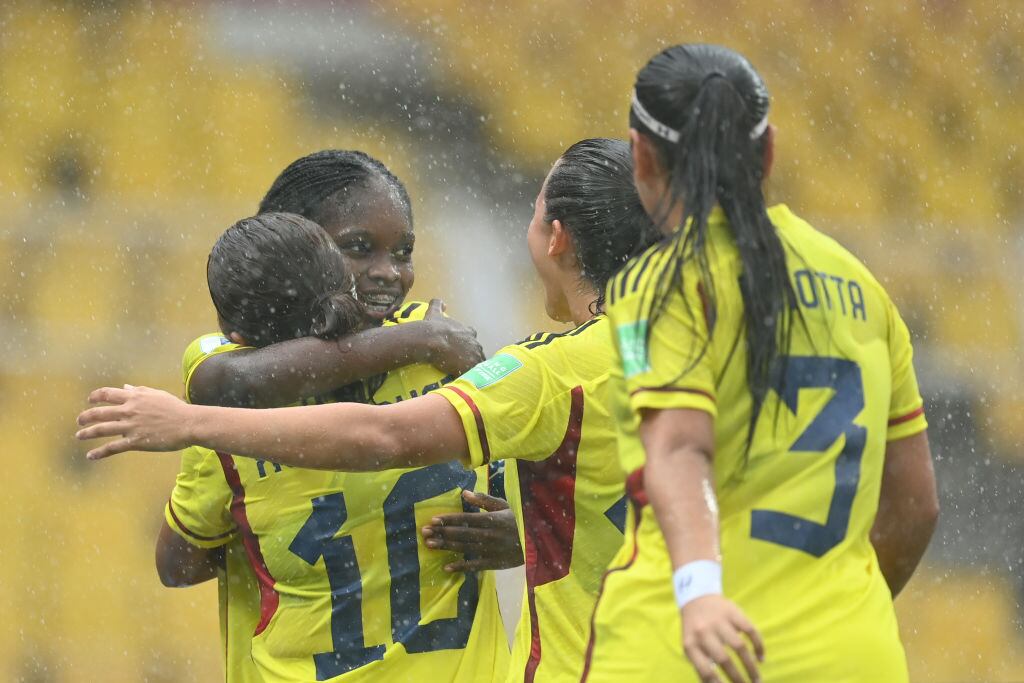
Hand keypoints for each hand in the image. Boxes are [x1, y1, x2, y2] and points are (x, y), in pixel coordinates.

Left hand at [76, 385, 195, 459]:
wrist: (188, 423)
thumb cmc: (176, 408)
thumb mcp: (157, 395)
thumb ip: (140, 391)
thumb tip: (125, 388)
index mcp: (135, 397)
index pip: (108, 394)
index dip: (95, 397)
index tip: (90, 400)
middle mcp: (129, 411)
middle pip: (99, 413)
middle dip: (86, 417)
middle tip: (80, 421)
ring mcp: (131, 426)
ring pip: (102, 429)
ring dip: (88, 433)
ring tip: (79, 436)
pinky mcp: (135, 441)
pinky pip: (113, 447)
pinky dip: (99, 452)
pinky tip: (90, 456)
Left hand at [421, 490, 522, 571]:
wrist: (536, 542)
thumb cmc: (517, 520)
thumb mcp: (504, 506)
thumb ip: (484, 500)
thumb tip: (464, 492)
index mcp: (491, 519)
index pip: (464, 519)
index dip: (448, 520)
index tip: (433, 520)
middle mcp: (488, 535)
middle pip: (460, 534)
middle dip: (441, 533)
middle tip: (424, 533)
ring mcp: (490, 550)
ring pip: (464, 548)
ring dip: (445, 547)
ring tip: (429, 545)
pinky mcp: (493, 563)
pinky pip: (474, 566)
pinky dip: (460, 567)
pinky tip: (447, 567)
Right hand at [423, 298, 484, 375]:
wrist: (430, 339)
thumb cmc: (432, 326)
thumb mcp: (434, 312)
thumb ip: (438, 304)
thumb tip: (442, 303)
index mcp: (468, 331)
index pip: (472, 337)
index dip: (467, 343)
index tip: (460, 348)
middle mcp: (474, 343)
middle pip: (477, 351)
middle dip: (471, 356)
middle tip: (460, 363)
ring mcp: (473, 355)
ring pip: (477, 364)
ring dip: (472, 368)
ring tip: (463, 374)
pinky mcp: (470, 366)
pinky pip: (473, 374)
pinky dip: (469, 376)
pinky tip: (462, 379)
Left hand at [681, 595, 763, 682]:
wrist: (697, 597)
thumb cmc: (695, 629)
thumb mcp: (691, 647)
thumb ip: (701, 665)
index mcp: (691, 644)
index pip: (704, 669)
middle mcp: (703, 632)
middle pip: (724, 659)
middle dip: (738, 678)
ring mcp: (719, 621)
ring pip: (739, 647)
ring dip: (751, 666)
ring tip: (757, 680)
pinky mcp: (733, 612)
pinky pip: (750, 630)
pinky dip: (758, 646)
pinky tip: (761, 658)